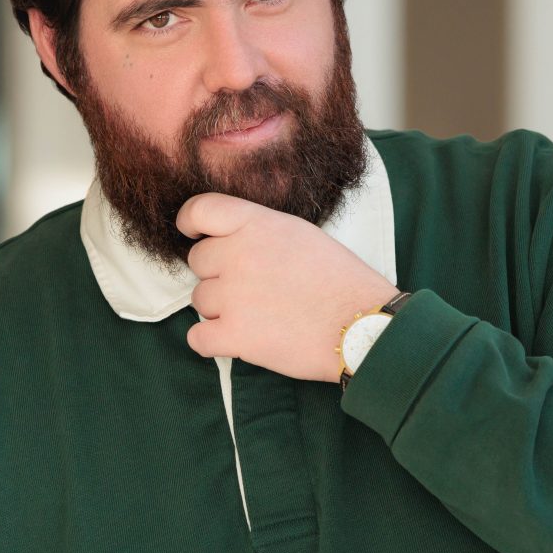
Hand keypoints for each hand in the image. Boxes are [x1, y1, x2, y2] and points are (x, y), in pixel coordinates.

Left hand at [176, 192, 398, 381]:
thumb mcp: (302, 235)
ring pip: (200, 302)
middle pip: (198, 262)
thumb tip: (229, 241)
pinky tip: (237, 339)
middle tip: (252, 288)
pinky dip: (212, 342)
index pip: (200, 210)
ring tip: (259, 316)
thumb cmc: (342, 281)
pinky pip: (197, 338)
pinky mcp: (235, 336)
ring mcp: (233, 296)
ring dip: (221, 310)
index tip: (193, 234)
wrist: (362, 325)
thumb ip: (260, 232)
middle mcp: (238, 255)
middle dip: (219, 275)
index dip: (190, 223)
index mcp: (256, 224)